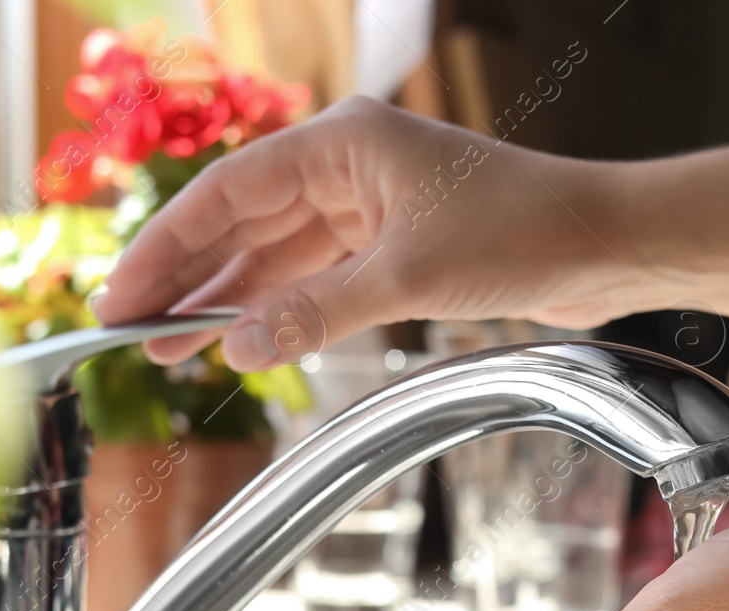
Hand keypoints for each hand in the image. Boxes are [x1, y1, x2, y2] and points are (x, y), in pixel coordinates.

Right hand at [91, 97, 641, 369]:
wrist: (607, 248)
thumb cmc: (527, 232)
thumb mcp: (408, 276)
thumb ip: (317, 312)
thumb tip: (239, 348)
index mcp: (343, 145)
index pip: (228, 193)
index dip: (167, 246)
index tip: (121, 295)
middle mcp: (349, 168)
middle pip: (243, 224)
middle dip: (187, 280)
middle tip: (130, 332)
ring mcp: (371, 208)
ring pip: (277, 257)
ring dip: (228, 302)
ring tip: (171, 348)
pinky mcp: (396, 248)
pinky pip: (317, 280)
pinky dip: (281, 311)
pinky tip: (244, 341)